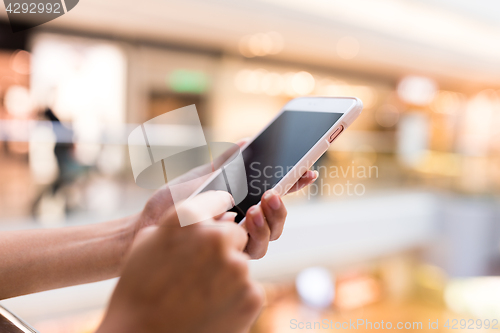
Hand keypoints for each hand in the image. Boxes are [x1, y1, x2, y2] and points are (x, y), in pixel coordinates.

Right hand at [97, 191, 263, 332]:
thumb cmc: (138, 289)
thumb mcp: (148, 243)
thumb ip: (182, 224)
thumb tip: (216, 215)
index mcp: (189, 220)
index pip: (218, 200)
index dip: (217, 209)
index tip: (220, 215)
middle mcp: (216, 238)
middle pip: (234, 233)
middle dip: (223, 247)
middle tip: (201, 269)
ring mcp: (237, 268)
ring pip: (240, 262)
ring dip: (227, 274)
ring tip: (200, 294)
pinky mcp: (252, 295)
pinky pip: (248, 288)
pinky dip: (235, 297)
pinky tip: (210, 308)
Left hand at [134, 139, 317, 258]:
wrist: (144, 230)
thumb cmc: (170, 204)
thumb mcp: (199, 178)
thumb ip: (225, 165)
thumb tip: (248, 142)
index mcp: (239, 200)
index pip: (272, 191)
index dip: (293, 183)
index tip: (308, 171)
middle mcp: (241, 222)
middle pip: (276, 218)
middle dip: (281, 207)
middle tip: (274, 195)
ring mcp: (235, 240)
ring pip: (268, 237)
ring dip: (269, 223)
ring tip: (257, 210)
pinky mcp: (227, 256)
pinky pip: (250, 250)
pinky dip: (251, 236)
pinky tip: (239, 223)